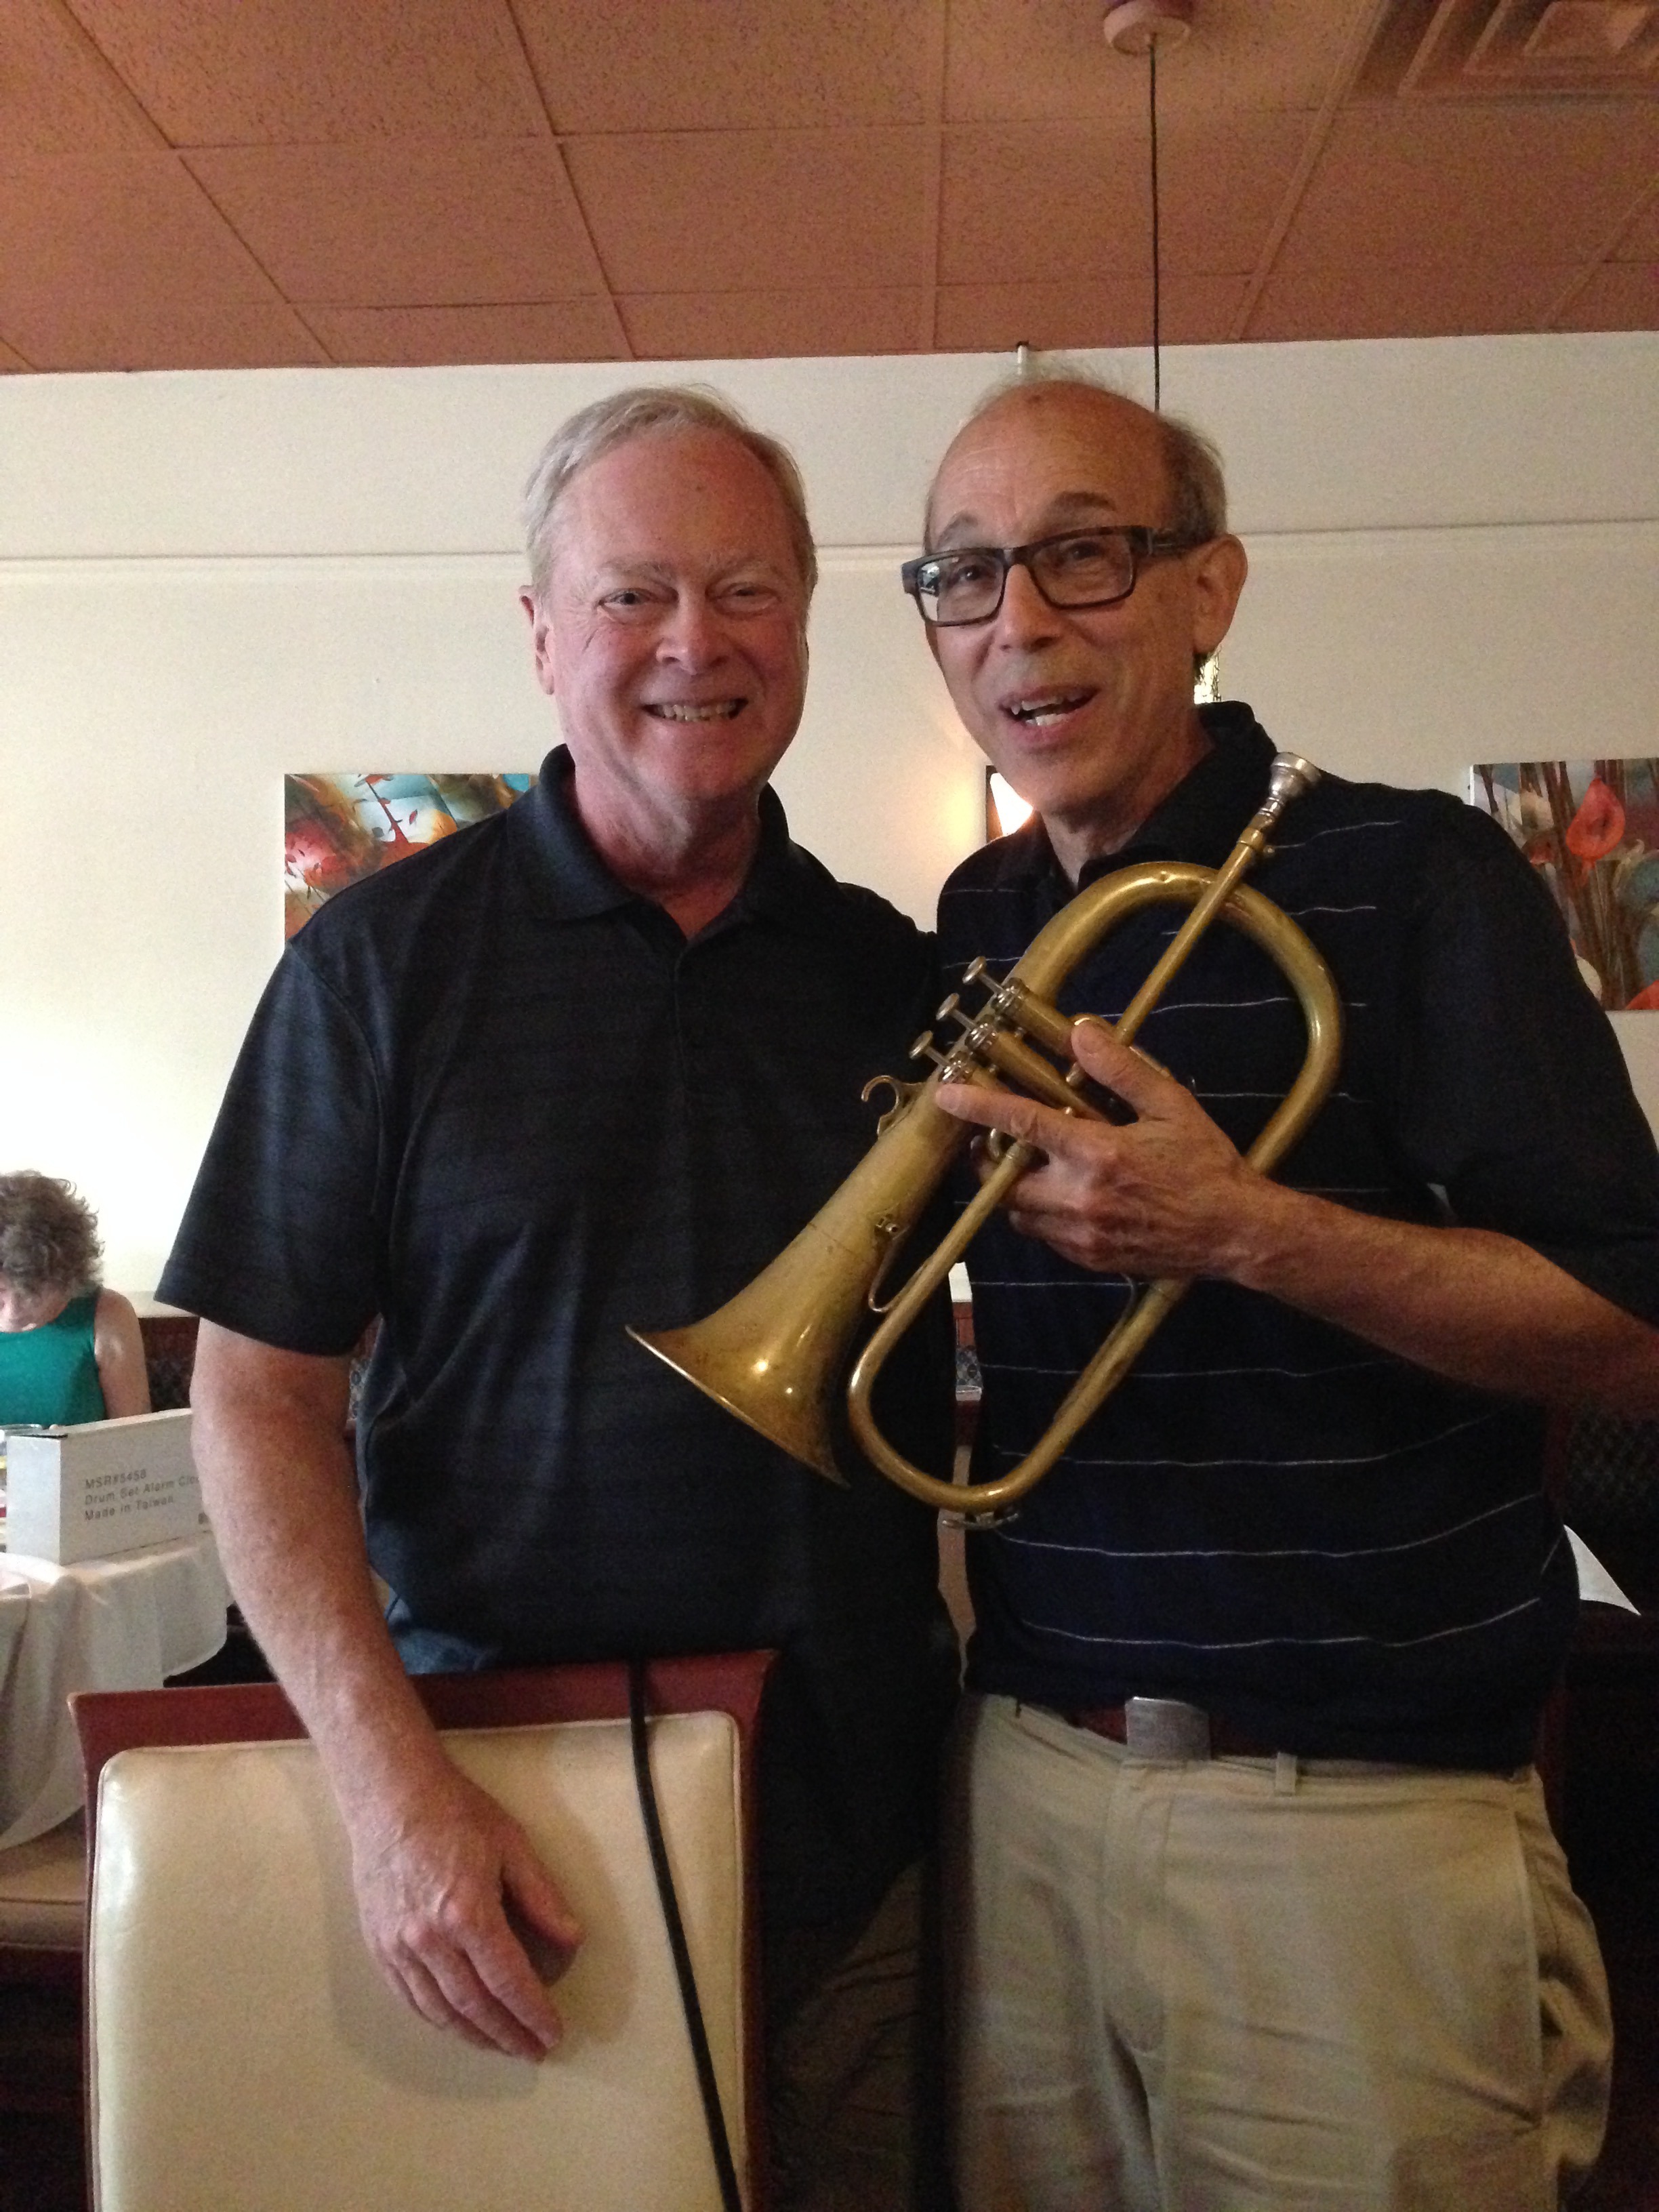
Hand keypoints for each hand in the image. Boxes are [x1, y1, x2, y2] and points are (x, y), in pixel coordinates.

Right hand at [344, 1760, 582, 2059]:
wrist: (390, 1795)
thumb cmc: (455, 1812)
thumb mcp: (511, 1845)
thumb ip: (541, 1896)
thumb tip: (571, 1939)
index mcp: (468, 1912)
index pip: (508, 1980)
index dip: (533, 2012)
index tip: (552, 2032)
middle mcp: (430, 1938)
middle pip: (474, 2005)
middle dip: (507, 2033)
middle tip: (532, 2049)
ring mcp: (399, 1945)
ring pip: (439, 2010)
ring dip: (472, 2035)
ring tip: (499, 2045)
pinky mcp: (379, 1944)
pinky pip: (409, 1996)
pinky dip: (436, 2018)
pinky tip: (455, 2024)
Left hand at [937, 1015, 1273, 1278]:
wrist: (1234, 1232)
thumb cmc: (1205, 1165)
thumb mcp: (1171, 1107)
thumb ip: (1122, 1070)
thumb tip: (1081, 1034)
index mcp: (1098, 1154)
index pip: (1023, 1124)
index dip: (979, 1107)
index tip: (946, 1096)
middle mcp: (1080, 1198)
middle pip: (1005, 1180)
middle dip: (990, 1160)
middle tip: (991, 1140)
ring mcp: (1082, 1235)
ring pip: (1019, 1214)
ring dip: (1014, 1189)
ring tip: (1030, 1167)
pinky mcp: (1089, 1259)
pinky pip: (1044, 1237)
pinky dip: (1041, 1215)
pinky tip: (1064, 1196)